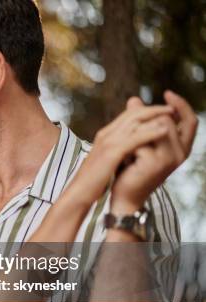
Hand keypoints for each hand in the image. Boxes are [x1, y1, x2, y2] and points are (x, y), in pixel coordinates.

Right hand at [68, 103, 173, 206]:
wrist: (78, 193)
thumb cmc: (93, 181)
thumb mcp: (107, 161)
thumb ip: (118, 151)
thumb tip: (131, 151)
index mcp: (105, 135)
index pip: (128, 115)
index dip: (147, 111)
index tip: (163, 113)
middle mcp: (106, 134)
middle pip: (133, 113)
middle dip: (154, 109)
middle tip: (173, 109)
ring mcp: (108, 141)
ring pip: (135, 121)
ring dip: (156, 115)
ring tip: (173, 115)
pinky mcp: (112, 152)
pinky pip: (135, 138)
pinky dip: (151, 132)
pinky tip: (165, 131)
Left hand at [111, 91, 197, 211]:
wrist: (125, 194)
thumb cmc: (131, 168)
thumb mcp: (139, 142)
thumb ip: (140, 122)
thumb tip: (134, 99)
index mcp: (181, 147)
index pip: (190, 120)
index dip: (181, 105)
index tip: (167, 92)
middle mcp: (181, 153)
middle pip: (166, 119)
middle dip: (144, 123)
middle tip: (131, 142)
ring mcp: (170, 158)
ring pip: (155, 126)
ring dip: (136, 134)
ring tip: (129, 152)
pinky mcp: (156, 162)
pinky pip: (141, 139)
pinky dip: (130, 146)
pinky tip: (126, 160)